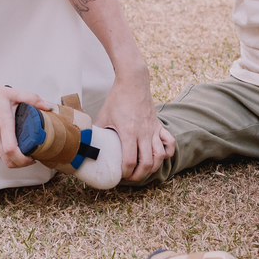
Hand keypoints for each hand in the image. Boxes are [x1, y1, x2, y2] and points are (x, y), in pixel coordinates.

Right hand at [0, 78, 51, 168]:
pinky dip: (4, 153)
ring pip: (1, 158)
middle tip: (31, 157)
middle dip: (21, 164)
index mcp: (2, 124)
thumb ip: (32, 99)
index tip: (33, 157)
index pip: (12, 151)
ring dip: (13, 159)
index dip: (24, 159)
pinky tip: (11, 143)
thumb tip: (47, 106)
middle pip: (8, 162)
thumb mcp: (12, 93)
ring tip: (23, 150)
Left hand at [94, 65, 175, 181]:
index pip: (130, 161)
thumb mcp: (102, 116)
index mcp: (128, 132)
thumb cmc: (117, 99)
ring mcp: (153, 130)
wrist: (133, 82)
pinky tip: (159, 156)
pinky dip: (167, 153)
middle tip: (131, 176)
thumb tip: (88, 145)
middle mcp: (143, 133)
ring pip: (160, 156)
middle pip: (147, 163)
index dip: (125, 173)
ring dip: (152, 167)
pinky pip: (170, 143)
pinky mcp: (159, 125)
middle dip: (139, 175)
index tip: (120, 174)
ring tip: (143, 169)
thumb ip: (97, 132)